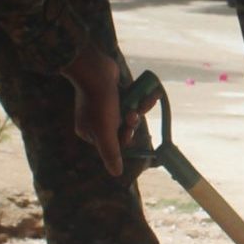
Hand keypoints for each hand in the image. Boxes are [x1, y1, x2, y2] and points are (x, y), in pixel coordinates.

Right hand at [59, 44, 132, 175]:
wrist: (96, 69)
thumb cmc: (100, 101)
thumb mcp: (106, 131)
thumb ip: (111, 153)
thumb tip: (116, 174)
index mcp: (90, 132)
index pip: (113, 143)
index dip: (125, 136)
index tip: (129, 127)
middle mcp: (96, 120)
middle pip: (122, 128)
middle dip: (132, 121)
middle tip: (133, 113)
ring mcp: (105, 105)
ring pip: (129, 113)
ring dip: (140, 109)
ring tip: (144, 101)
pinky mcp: (114, 92)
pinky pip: (131, 100)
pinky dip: (142, 97)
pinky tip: (153, 93)